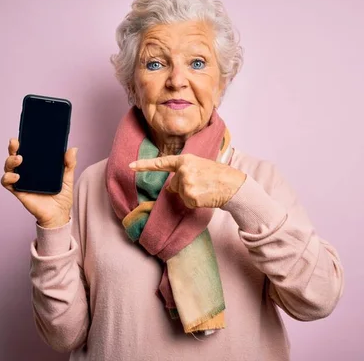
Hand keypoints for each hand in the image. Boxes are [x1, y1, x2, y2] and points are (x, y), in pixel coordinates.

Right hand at [0, 138, 77, 227]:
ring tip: (19, 159)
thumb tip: (73, 148)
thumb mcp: (67, 178)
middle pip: (14, 156)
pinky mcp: (18, 191)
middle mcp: (27, 171)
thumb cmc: (61, 196)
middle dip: (13, 148)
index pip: (27, 150)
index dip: (23, 142)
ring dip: (10, 161)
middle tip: (16, 142)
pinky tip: (16, 177)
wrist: (59, 214)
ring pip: (8, 167)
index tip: (22, 134)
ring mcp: (21, 181)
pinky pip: (7, 183)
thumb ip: (69, 164)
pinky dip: (8, 178)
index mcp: (37, 166)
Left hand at [129, 154, 245, 208]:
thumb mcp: (200, 166)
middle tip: (202, 184)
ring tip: (204, 189)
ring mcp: (186, 183)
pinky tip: (205, 197)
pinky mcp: (190, 196)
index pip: (162, 162)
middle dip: (184, 187)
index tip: (131, 166)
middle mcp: (183, 170)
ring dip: (191, 195)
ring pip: (180, 195)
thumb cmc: (218, 176)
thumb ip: (184, 171)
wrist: (233, 185)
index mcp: (186, 160)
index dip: (144, 165)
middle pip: (173, 185)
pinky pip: (187, 203)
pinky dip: (195, 203)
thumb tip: (171, 187)